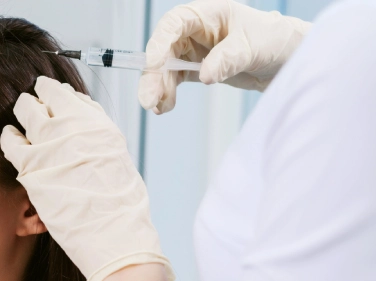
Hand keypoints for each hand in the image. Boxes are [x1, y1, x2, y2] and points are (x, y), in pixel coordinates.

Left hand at [0, 76, 171, 280]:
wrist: (115, 236)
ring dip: (21, 114)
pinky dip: (9, 138)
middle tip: (30, 106)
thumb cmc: (119, 205)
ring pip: (25, 113)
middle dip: (35, 101)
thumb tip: (77, 118)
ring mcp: (52, 146)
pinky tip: (9, 139)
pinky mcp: (33, 168)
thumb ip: (95, 134)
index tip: (49, 96)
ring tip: (19, 120)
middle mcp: (76, 129)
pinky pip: (11, 142)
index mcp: (99, 125)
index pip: (68, 95)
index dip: (55, 94)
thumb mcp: (115, 156)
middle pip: (44, 99)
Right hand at [140, 0, 310, 113]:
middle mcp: (196, 31)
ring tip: (158, 108)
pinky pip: (175, 81)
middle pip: (164, 49)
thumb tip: (205, 76)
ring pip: (165, 68)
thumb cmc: (274, 40)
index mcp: (208, 14)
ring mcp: (194, 51)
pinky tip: (165, 107)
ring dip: (158, 88)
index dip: (160, 42)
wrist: (289, 60)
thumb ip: (229, 58)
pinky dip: (168, 94)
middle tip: (149, 98)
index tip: (155, 64)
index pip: (174, 23)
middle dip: (154, 74)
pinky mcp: (197, 69)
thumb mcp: (254, 46)